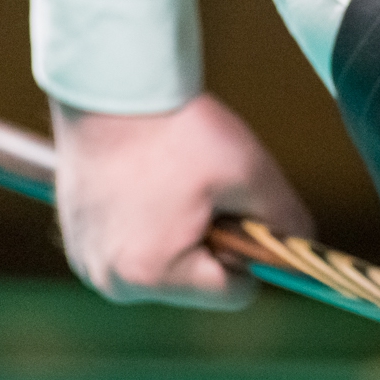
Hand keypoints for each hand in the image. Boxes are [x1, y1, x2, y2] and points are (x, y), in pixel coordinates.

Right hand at [51, 93, 312, 310]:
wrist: (109, 87)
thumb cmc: (178, 129)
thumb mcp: (251, 174)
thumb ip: (286, 220)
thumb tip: (303, 248)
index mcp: (153, 274)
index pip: (233, 292)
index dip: (250, 253)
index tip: (241, 212)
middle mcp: (112, 280)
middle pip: (197, 283)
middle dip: (212, 243)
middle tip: (202, 191)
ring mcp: (87, 261)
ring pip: (165, 266)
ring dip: (179, 236)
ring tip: (172, 184)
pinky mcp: (76, 240)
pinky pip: (132, 248)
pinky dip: (147, 226)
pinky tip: (146, 184)